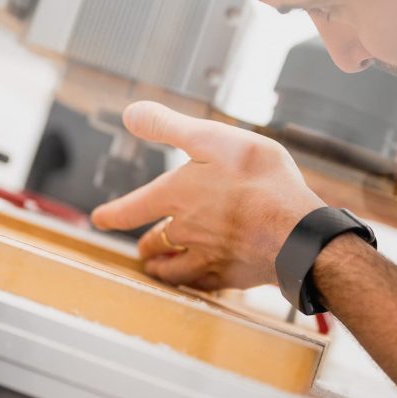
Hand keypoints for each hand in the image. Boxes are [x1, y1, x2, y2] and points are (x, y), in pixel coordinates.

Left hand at [90, 101, 323, 289]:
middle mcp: (185, 230)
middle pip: (154, 242)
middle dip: (145, 244)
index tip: (99, 218)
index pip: (134, 207)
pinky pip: (200, 284)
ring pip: (173, 268)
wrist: (297, 231)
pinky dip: (191, 282)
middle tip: (141, 247)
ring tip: (156, 267)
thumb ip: (169, 126)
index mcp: (177, 195)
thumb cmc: (259, 180)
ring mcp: (207, 257)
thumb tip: (130, 113)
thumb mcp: (212, 138)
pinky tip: (194, 280)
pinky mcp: (231, 277)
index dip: (113, 213)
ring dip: (161, 267)